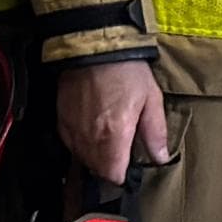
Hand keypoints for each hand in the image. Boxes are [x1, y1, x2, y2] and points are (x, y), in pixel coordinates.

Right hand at [55, 55, 170, 183]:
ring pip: (82, 159)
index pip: (113, 175)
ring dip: (95, 157)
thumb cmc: (126, 71)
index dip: (122, 176)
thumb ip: (155, 133)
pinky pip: (70, 144)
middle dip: (109, 167)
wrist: (94, 46)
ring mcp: (73, 129)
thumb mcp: (151, 98)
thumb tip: (160, 158)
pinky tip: (91, 130)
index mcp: (115, 135)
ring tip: (107, 139)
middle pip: (97, 170)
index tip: (128, 168)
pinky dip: (81, 143)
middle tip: (121, 152)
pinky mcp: (61, 120)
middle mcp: (90, 137)